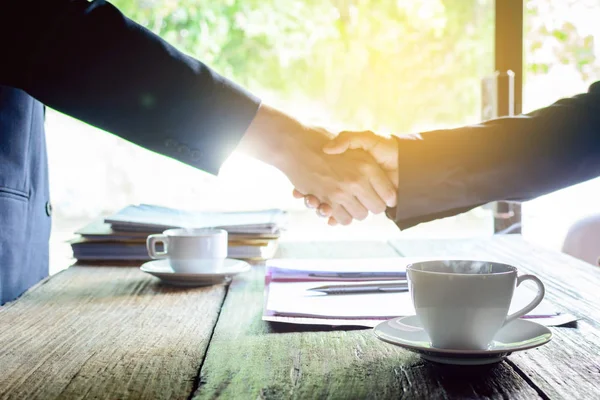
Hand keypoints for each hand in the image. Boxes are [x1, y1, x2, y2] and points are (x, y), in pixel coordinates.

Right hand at [236, 105, 396, 223]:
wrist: (294, 143)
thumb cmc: (322, 139)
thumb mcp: (350, 141)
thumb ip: (371, 161)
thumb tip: (381, 184)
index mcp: (367, 165)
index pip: (389, 194)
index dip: (387, 198)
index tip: (381, 196)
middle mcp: (357, 179)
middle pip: (376, 208)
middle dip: (371, 206)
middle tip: (364, 199)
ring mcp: (341, 191)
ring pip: (359, 215)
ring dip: (354, 212)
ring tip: (348, 202)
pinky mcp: (326, 199)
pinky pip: (342, 218)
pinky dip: (339, 216)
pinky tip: (334, 206)